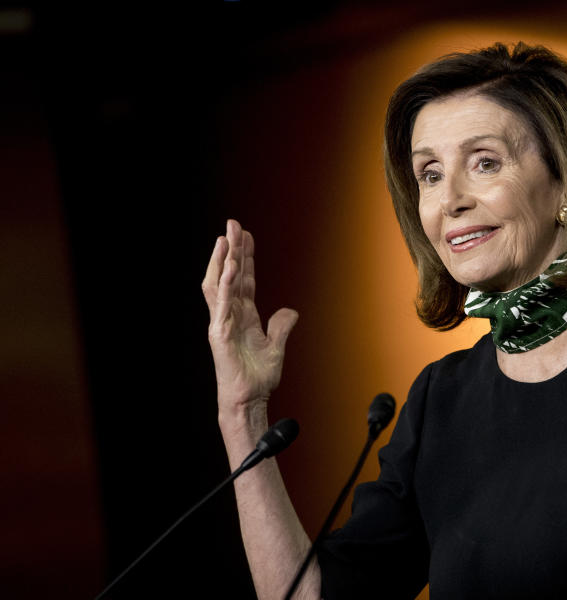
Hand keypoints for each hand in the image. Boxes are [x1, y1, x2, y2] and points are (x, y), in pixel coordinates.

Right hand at [202, 219, 298, 424]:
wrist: (249, 400)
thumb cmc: (258, 378)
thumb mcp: (276, 347)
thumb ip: (281, 327)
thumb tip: (290, 310)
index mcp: (243, 316)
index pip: (243, 280)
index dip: (245, 257)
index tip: (247, 235)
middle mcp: (230, 315)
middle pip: (229, 275)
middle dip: (232, 249)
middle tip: (233, 223)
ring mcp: (222, 322)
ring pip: (219, 283)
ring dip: (223, 259)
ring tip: (226, 237)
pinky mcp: (220, 333)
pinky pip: (222, 303)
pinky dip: (225, 284)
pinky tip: (230, 265)